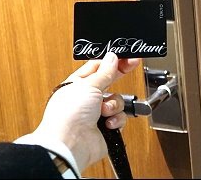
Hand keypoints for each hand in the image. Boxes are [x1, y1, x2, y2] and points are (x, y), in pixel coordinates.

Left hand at [31, 52, 140, 171]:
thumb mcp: (88, 85)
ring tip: (104, 110)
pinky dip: (115, 120)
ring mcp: (95, 114)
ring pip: (116, 100)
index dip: (111, 60)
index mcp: (76, 85)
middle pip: (108, 81)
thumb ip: (105, 71)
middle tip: (132, 64)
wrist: (70, 145)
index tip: (125, 55)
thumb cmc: (68, 115)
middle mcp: (86, 99)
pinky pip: (120, 117)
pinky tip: (107, 123)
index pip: (97, 67)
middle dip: (119, 75)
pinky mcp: (105, 128)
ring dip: (113, 104)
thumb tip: (112, 57)